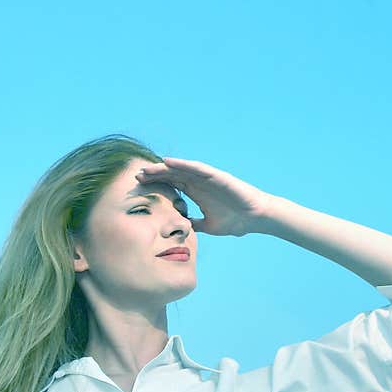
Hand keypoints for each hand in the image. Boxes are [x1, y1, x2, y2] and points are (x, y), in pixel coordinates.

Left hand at [135, 156, 274, 236]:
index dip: (156, 185)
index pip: (172, 185)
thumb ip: (195, 224)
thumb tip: (182, 230)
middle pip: (172, 175)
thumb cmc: (236, 221)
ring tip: (147, 168)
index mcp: (196, 192)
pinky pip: (196, 168)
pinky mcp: (216, 176)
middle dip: (154, 175)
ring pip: (181, 169)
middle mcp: (199, 182)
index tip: (139, 188)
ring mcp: (207, 178)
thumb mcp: (208, 226)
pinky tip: (168, 162)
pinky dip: (182, 164)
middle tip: (136, 176)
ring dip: (164, 168)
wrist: (255, 218)